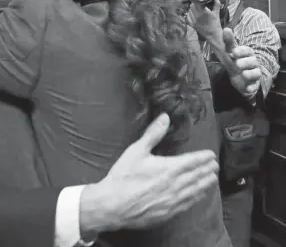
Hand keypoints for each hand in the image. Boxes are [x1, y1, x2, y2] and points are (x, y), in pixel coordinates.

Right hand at [79, 114, 217, 233]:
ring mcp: (174, 201)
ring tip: (213, 179)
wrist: (113, 205)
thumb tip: (165, 116)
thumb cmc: (124, 175)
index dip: (203, 157)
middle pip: (197, 176)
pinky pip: (188, 204)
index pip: (192, 161)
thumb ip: (153, 134)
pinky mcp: (169, 213)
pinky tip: (199, 195)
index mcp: (169, 168)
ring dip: (205, 184)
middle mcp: (176, 185)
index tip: (211, 154)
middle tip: (215, 165)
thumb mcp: (136, 150)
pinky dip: (197, 197)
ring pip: (195, 191)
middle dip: (207, 169)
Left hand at [187, 0, 222, 45]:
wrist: (213, 35)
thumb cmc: (216, 24)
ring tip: (197, 9)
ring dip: (192, 9)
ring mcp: (193, 21)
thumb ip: (216, 4)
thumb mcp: (217, 13)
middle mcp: (197, 16)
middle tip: (198, 3)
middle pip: (192, 6)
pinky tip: (193, 14)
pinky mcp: (192, 25)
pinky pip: (187, 17)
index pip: (196, 2)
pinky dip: (190, 14)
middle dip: (195, 4)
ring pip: (189, 11)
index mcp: (203, 12)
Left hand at [222, 28, 260, 95]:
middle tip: (237, 64)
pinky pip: (254, 86)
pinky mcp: (253, 84)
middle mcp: (253, 63)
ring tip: (242, 74)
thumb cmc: (235, 61)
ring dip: (249, 74)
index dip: (241, 51)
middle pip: (252, 62)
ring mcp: (254, 74)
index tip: (233, 52)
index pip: (247, 50)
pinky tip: (247, 88)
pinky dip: (251, 88)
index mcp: (247, 54)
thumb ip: (228, 42)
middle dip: (245, 62)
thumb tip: (226, 29)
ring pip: (256, 73)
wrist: (238, 76)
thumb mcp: (230, 51)